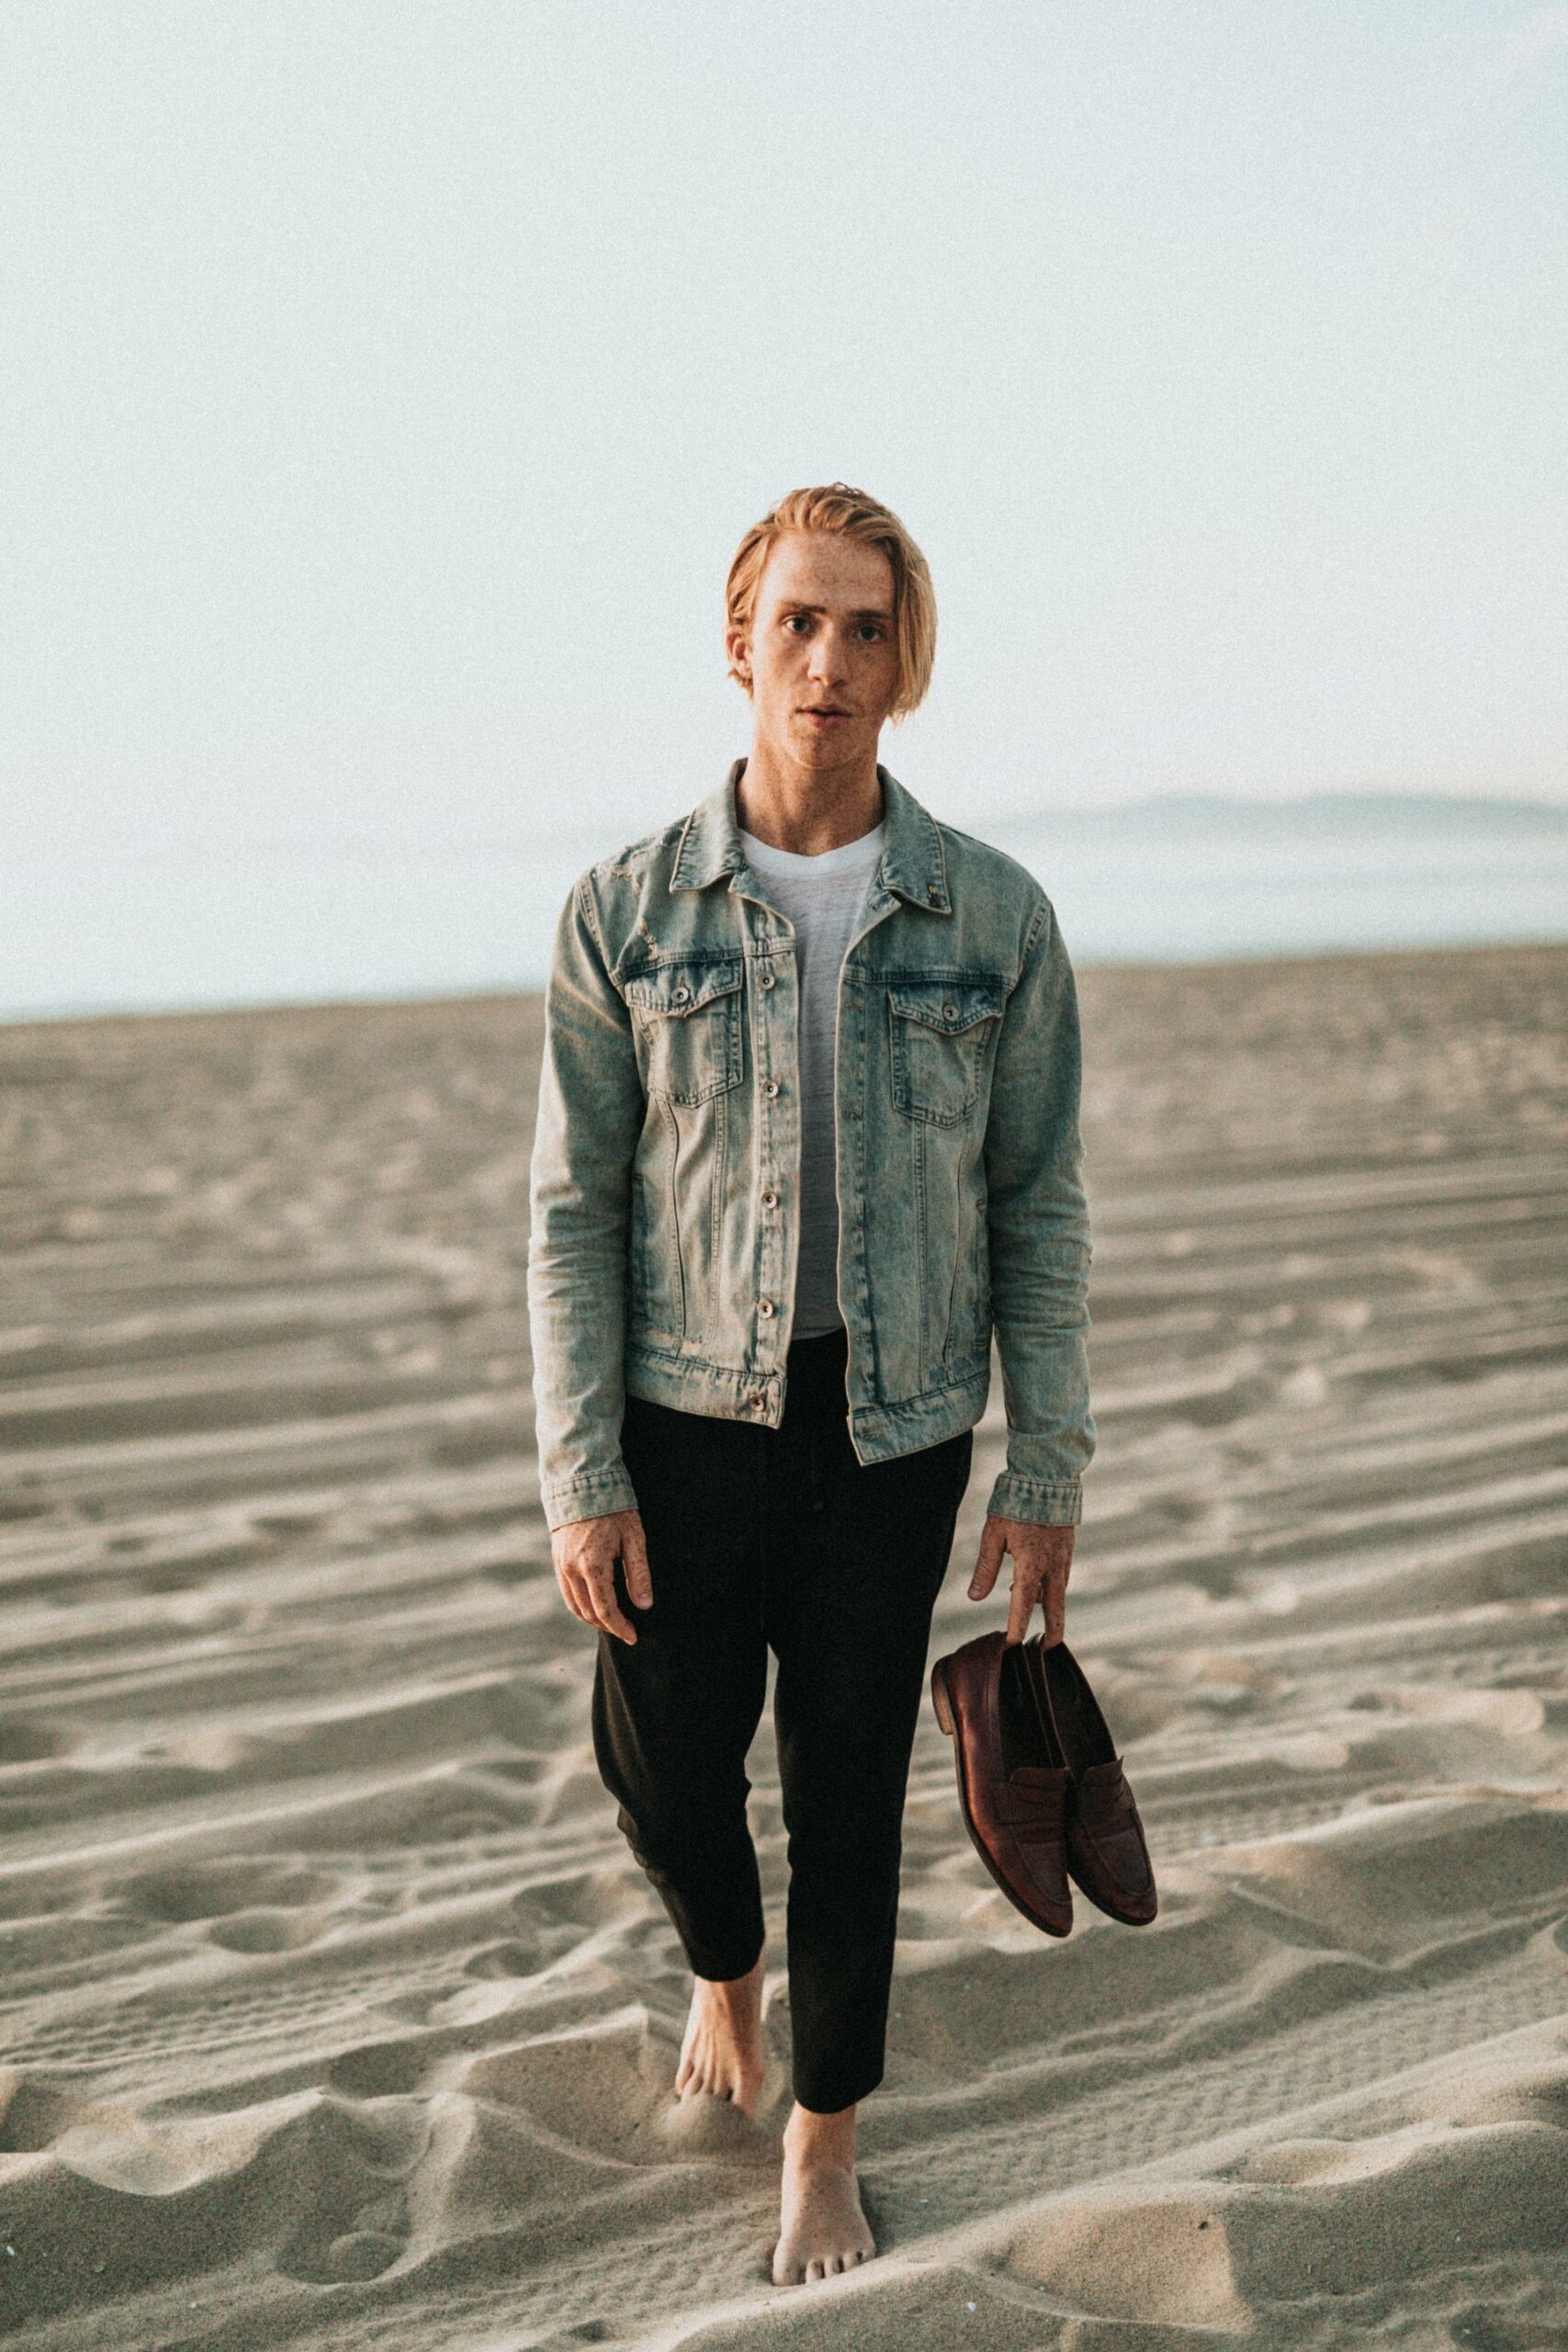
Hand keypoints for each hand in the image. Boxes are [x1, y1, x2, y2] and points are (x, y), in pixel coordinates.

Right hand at [551, 1508, 651, 1644]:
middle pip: (588, 1612)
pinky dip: (580, 1605)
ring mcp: (561, 1565)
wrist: (583, 1484)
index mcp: (592, 1566)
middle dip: (607, 1626)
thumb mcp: (634, 1539)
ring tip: (612, 1623)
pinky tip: (595, 1605)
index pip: (605, 1610)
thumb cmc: (614, 1509)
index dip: (620, 1627)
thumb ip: (638, 1574)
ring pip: (574, 1606)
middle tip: (626, 1631)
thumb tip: (644, 1605)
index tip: (633, 1636)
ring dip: (592, 1619)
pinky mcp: (557, 1560)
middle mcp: (571, 1569)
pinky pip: (567, 1593)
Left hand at [968, 1516, 1073, 1645]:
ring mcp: (1063, 1556)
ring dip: (1046, 1604)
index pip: (1023, 1605)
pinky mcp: (1068, 1547)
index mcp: (1031, 1563)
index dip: (1016, 1626)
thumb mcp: (993, 1535)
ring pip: (1057, 1590)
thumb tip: (975, 1598)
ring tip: (1027, 1605)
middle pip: (1055, 1608)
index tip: (1011, 1644)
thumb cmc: (1015, 1503)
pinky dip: (1049, 1585)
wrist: (1047, 1476)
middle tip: (1047, 1648)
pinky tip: (1035, 1580)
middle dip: (1053, 1630)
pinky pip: (1060, 1575)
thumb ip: (985, 1568)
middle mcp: (1052, 1565)